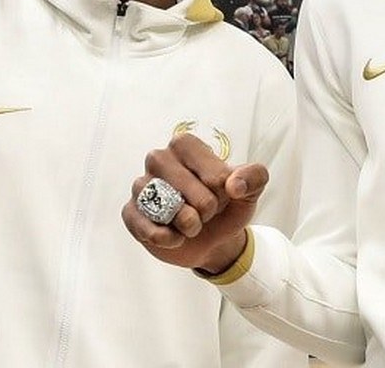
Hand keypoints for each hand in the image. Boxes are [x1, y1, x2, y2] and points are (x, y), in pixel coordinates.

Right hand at [121, 133, 266, 273]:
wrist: (209, 238)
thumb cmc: (225, 206)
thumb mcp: (249, 190)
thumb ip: (254, 177)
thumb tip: (235, 185)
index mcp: (185, 145)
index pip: (216, 177)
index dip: (225, 194)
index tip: (220, 194)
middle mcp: (158, 158)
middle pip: (197, 196)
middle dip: (208, 213)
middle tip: (204, 212)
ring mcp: (141, 185)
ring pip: (171, 211)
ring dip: (189, 227)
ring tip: (189, 224)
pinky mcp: (130, 211)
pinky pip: (148, 228)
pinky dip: (169, 239)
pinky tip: (174, 236)